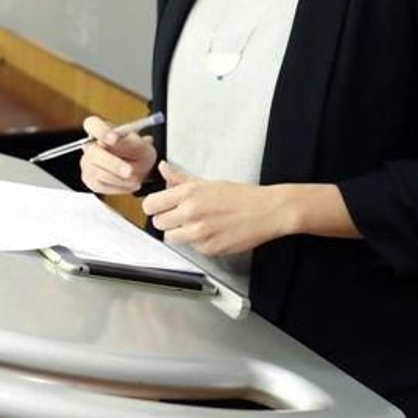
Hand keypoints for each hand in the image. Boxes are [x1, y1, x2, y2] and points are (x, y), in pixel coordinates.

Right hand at [78, 115, 158, 194]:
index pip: (92, 124)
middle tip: (130, 171)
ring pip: (98, 172)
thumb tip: (114, 141)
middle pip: (93, 153)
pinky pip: (101, 186)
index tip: (113, 138)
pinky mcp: (90, 180)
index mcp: (102, 130)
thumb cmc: (139, 154)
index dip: (100, 130)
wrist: (140, 169)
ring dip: (120, 178)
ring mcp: (87, 164)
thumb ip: (128, 143)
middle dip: (113, 164)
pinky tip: (129, 184)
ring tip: (136, 179)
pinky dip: (118, 187)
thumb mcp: (141, 147)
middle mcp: (90, 146)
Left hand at [141, 161, 283, 255]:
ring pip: (171, 238)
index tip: (159, 207)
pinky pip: (191, 248)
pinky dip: (197, 242)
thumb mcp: (207, 182)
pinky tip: (210, 232)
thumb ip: (180, 178)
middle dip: (166, 219)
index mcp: (188, 194)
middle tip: (179, 216)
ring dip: (179, 232)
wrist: (267, 211)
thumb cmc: (240, 195)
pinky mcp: (209, 249)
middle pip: (158, 223)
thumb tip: (163, 169)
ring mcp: (200, 233)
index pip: (150, 204)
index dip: (153, 206)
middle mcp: (191, 213)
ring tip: (195, 224)